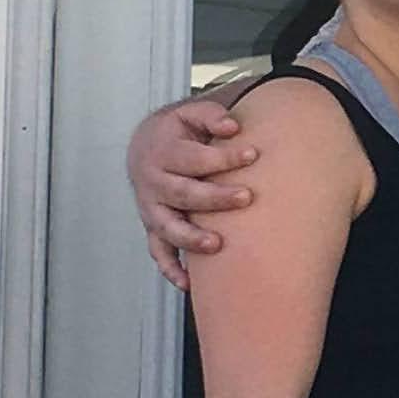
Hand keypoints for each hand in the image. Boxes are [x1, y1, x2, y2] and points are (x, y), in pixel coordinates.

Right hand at [129, 96, 256, 286]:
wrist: (145, 147)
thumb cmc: (177, 132)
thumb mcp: (190, 114)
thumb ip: (211, 116)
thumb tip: (232, 126)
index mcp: (163, 152)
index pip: (195, 158)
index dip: (224, 158)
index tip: (253, 155)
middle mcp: (153, 182)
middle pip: (184, 194)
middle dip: (215, 198)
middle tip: (246, 197)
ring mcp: (151, 209)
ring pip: (168, 227)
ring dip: (191, 238)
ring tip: (217, 244)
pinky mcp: (153, 228)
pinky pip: (159, 252)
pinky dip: (171, 269)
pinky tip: (189, 283)